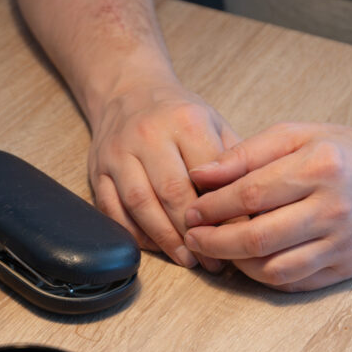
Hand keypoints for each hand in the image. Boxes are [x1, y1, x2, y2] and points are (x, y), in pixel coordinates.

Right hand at [88, 83, 238, 267]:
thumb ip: (235, 161)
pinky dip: (135, 234)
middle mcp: (148, 135)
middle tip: (213, 260)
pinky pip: (112, 210)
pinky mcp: (97, 170)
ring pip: (140, 205)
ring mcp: (118, 153)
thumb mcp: (215, 123)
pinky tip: (156, 247)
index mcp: (185, 121)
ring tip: (188, 259)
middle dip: (194, 233)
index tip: (239, 238)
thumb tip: (254, 207)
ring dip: (166, 240)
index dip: (224, 212)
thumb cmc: (179, 115)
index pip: (208, 176)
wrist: (128, 91)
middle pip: (172, 194)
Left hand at [184, 122, 351, 290]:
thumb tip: (200, 175)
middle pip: (259, 238)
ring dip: (237, 264)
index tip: (192, 210)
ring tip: (220, 249)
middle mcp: (335, 207)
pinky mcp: (348, 267)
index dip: (213, 207)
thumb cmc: (343, 152)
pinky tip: (251, 261)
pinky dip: (265, 276)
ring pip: (275, 268)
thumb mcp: (296, 136)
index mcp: (321, 166)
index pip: (251, 194)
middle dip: (215, 241)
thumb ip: (246, 153)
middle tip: (193, 237)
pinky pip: (295, 282)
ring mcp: (343, 242)